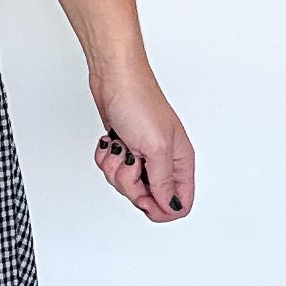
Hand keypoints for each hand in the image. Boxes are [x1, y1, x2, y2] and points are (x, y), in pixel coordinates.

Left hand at [90, 64, 193, 221]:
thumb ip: (164, 182)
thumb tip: (171, 206)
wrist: (114, 78)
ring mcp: (142, 156)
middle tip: (130, 162)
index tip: (143, 196)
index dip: (160, 208)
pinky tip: (110, 141)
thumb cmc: (138, 102)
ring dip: (115, 168)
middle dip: (130, 184)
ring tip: (120, 146)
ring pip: (126, 185)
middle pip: (149, 198)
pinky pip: (111, 170)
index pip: (181, 203)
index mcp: (180, 161)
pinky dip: (105, 158)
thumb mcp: (156, 148)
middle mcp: (164, 161)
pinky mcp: (123, 149)